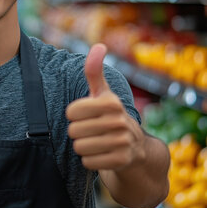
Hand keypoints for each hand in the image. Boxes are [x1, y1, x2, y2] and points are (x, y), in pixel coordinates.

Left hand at [66, 44, 144, 170]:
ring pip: (79, 147)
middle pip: (73, 131)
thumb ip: (94, 71)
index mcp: (111, 102)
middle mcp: (120, 121)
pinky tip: (101, 154)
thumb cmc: (109, 114)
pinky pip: (87, 162)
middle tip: (91, 130)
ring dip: (83, 146)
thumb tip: (99, 45)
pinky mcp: (121, 161)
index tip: (85, 114)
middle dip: (78, 132)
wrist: (135, 147)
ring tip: (95, 141)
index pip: (71, 111)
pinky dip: (90, 160)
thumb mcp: (102, 93)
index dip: (73, 114)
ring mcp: (122, 143)